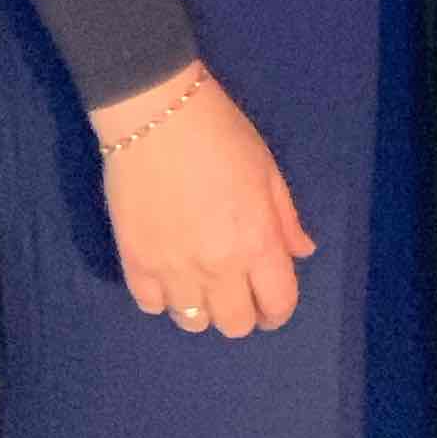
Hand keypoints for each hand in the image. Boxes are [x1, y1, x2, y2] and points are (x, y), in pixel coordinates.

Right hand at [91, 65, 314, 339]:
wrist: (156, 112)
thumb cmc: (220, 133)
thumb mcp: (267, 169)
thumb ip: (286, 219)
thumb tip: (301, 252)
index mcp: (258, 242)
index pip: (278, 306)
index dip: (278, 309)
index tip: (270, 299)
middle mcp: (219, 267)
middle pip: (236, 325)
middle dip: (242, 311)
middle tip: (234, 287)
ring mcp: (173, 269)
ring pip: (192, 322)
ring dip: (200, 306)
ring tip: (197, 279)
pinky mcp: (135, 262)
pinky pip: (152, 305)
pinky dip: (162, 295)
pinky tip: (166, 270)